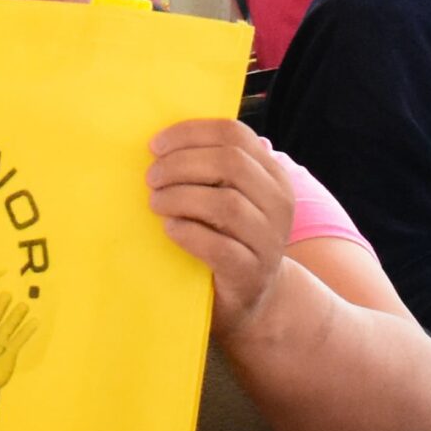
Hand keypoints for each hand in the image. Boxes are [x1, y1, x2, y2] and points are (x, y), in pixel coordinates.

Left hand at [147, 118, 296, 338]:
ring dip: (180, 197)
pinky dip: (187, 233)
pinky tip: (170, 228)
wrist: (251, 296)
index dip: (190, 134)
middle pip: (230, 163)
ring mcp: (268, 240)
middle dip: (181, 165)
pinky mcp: (250, 273)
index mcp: (272, 175)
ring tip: (155, 203)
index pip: (234, 135)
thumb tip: (160, 142)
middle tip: (151, 178)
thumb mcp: (227, 195)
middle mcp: (278, 203)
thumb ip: (208, 167)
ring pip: (226, 204)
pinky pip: (218, 246)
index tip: (155, 146)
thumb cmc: (228, 236)